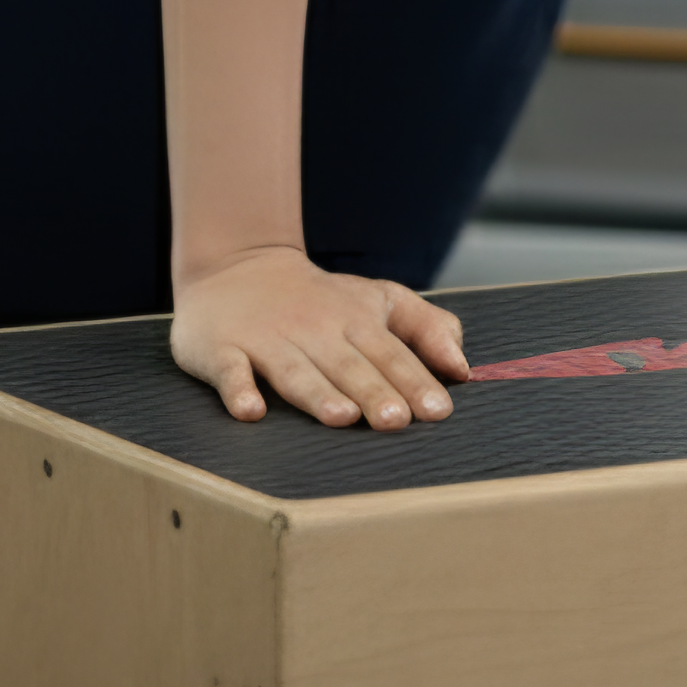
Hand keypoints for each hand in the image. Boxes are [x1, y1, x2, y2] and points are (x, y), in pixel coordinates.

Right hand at [171, 244, 469, 427]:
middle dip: (372, 391)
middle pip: (347, 365)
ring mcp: (268, 339)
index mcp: (355, 320)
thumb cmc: (321, 299)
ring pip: (296, 370)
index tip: (437, 410)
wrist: (239, 264)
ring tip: (341, 417)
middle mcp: (315, 329)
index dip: (414, 380)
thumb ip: (427, 327)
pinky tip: (250, 410)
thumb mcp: (378, 300)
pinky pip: (231, 370)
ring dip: (318, 393)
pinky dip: (238, 390)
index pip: (390, 353)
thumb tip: (463, 368)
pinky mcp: (224, 349)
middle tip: (395, 421)